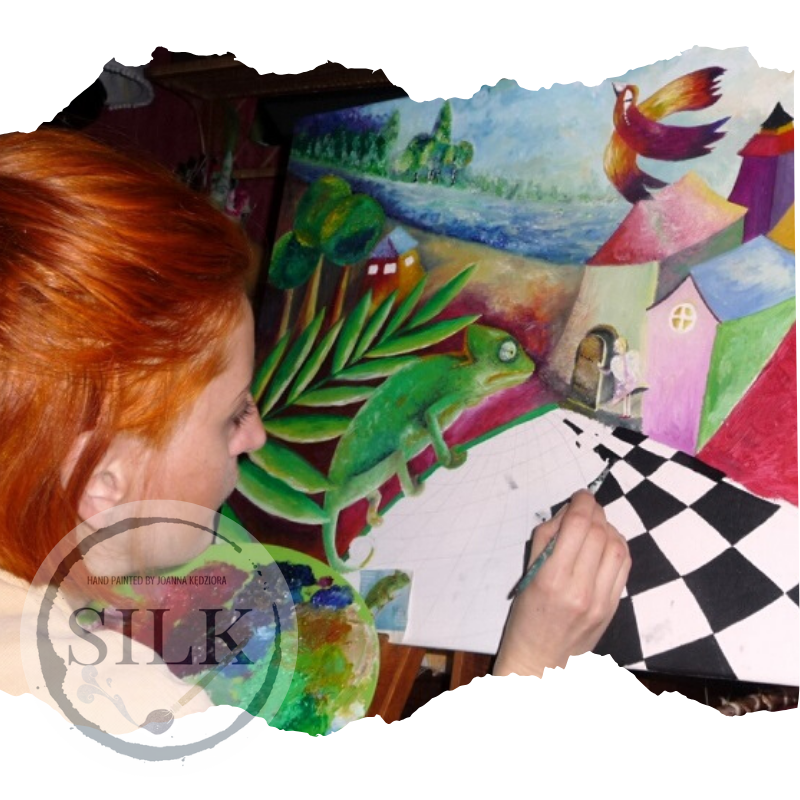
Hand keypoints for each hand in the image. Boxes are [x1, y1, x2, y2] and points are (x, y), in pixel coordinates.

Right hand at [493, 490, 630, 677]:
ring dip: (609, 528)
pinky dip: (618, 547)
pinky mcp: (613, 608)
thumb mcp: (527, 573)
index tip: (580, 495)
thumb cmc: (526, 615)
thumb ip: (546, 539)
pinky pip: (624, 567)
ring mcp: (601, 601)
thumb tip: (570, 512)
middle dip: (596, 511)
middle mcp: (580, 589)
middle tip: (587, 506)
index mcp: (551, 578)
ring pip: (617, 547)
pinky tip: (606, 544)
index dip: (582, 503)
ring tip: (597, 525)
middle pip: (599, 533)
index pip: (577, 526)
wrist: (541, 660)